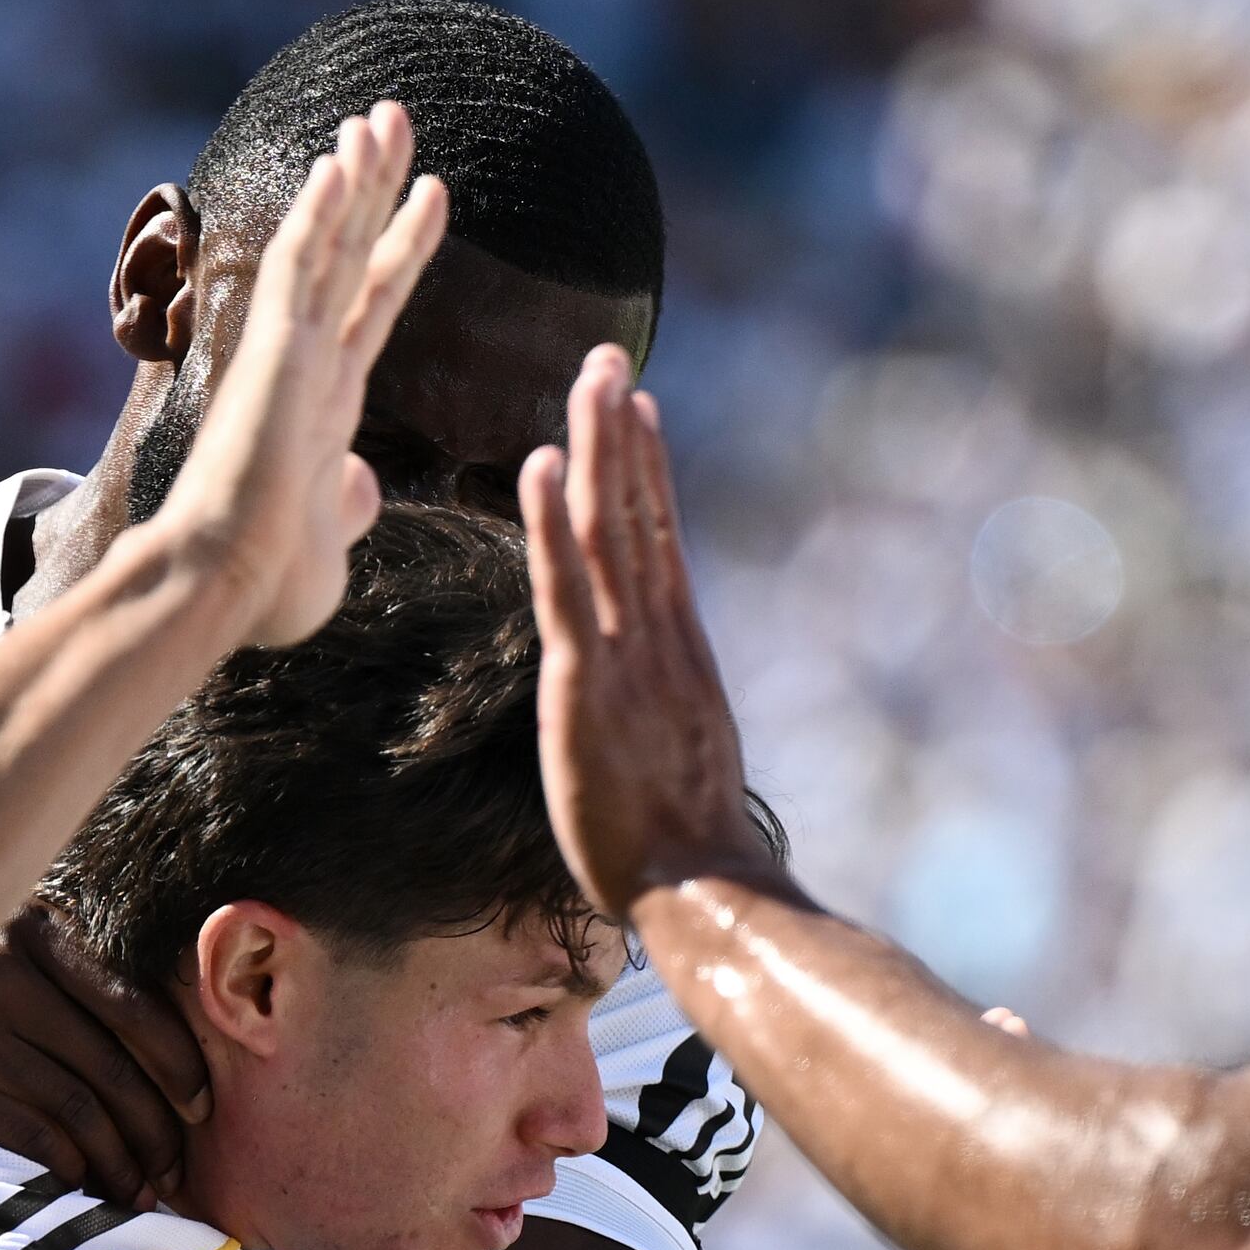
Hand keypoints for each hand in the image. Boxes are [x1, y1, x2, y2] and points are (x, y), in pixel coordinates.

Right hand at [0, 906, 207, 1207]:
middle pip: (111, 1067)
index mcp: (24, 934)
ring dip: (120, 1164)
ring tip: (135, 1193)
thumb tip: (183, 1062)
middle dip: (155, 1131)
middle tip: (170, 1173)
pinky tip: (82, 1192)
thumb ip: (70, 993)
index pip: (130, 1003)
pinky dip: (72, 1174)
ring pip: (81, 1110)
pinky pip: (37, 1139)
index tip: (201, 1107)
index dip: (179, 1063)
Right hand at [158, 103, 447, 652]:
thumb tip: (361, 484)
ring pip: (326, 244)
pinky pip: (299, 269)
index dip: (403, 246)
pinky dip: (318, 214)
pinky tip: (338, 161)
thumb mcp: (329, 548)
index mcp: (325, 403)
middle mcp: (307, 365)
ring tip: (382, 115)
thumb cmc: (263, 590)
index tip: (435, 194)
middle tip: (396, 118)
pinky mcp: (272, 355)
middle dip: (376, 185)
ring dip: (354, 178)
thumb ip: (345, 507)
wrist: (220, 593)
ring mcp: (287, 354)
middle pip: (350, 252)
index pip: (373, 303)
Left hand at [523, 343, 774, 914]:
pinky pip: (566, 586)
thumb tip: (665, 722)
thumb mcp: (683, 770)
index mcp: (681, 655)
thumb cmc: (692, 856)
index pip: (659, 542)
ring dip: (597, 446)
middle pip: (638, 514)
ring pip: (610, 530)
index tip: (637, 410)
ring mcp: (626, 655)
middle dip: (622, 432)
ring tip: (590, 375)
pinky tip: (546, 461)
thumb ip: (670, 725)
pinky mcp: (586, 684)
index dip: (647, 470)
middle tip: (607, 360)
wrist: (703, 890)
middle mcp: (658, 639)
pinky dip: (555, 521)